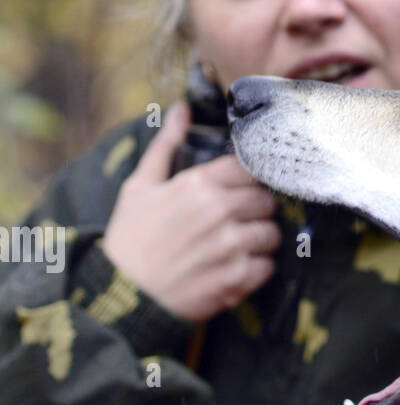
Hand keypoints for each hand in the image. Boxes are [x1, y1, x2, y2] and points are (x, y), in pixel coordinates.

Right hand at [99, 101, 281, 321]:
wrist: (123, 295)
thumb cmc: (130, 239)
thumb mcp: (139, 186)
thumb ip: (165, 145)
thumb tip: (180, 109)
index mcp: (198, 184)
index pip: (250, 168)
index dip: (248, 179)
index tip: (241, 189)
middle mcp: (218, 212)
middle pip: (266, 200)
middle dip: (256, 210)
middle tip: (239, 220)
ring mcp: (230, 247)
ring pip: (272, 234)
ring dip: (260, 240)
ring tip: (237, 247)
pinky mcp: (236, 279)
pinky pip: (267, 267)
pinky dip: (256, 269)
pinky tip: (235, 269)